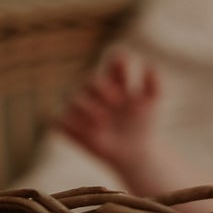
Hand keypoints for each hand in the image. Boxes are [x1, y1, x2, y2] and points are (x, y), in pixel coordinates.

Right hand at [56, 52, 159, 173]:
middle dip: (102, 88)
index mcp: (116, 80)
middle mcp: (95, 90)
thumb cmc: (144, 124)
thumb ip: (154, 84)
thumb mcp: (153, 104)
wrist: (135, 151)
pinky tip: (89, 133)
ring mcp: (80, 106)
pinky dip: (70, 124)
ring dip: (85, 107)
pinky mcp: (69, 124)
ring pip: (70, 96)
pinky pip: (59, 120)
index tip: (128, 79)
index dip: (118, 63)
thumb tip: (148, 64)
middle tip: (119, 102)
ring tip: (104, 121)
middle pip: (90, 78)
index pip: (114, 62)